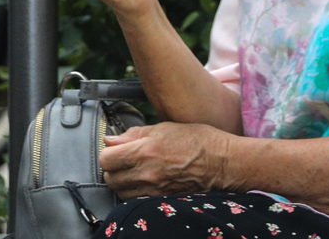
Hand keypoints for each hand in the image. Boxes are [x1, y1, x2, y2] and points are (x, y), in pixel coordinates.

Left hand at [98, 123, 231, 198]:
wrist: (222, 161)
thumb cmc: (198, 140)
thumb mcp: (164, 128)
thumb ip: (133, 135)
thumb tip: (111, 140)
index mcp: (145, 150)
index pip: (106, 159)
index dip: (107, 154)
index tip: (113, 150)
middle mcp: (148, 172)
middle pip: (110, 178)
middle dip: (112, 169)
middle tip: (121, 161)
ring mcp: (155, 188)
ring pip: (121, 192)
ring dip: (122, 183)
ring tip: (132, 172)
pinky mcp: (163, 198)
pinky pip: (137, 199)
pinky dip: (135, 192)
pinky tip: (143, 182)